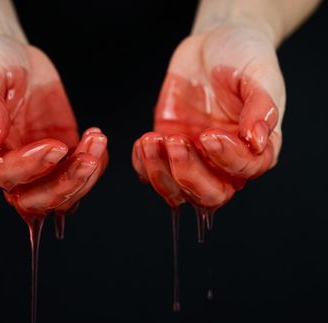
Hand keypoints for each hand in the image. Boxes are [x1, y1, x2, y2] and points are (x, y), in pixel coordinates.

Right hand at [0, 34, 107, 216]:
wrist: (14, 56)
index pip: (3, 175)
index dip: (30, 167)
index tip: (55, 145)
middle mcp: (9, 165)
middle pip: (34, 201)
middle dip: (64, 186)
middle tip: (88, 159)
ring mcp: (38, 165)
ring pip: (61, 197)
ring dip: (84, 177)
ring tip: (97, 140)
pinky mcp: (61, 157)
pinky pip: (80, 177)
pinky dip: (95, 166)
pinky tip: (96, 140)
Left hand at [132, 26, 283, 208]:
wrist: (212, 45)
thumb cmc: (241, 57)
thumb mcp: (259, 74)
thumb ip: (262, 106)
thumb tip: (258, 140)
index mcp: (255, 147)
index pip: (245, 171)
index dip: (227, 159)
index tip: (210, 134)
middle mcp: (223, 160)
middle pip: (210, 195)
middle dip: (188, 176)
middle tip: (176, 142)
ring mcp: (193, 157)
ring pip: (177, 190)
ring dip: (160, 172)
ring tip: (152, 139)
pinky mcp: (167, 149)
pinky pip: (151, 172)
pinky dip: (143, 164)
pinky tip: (145, 141)